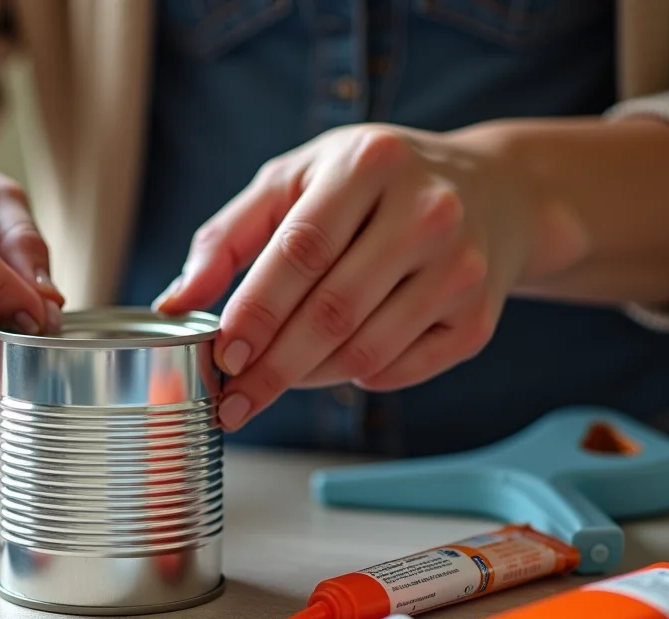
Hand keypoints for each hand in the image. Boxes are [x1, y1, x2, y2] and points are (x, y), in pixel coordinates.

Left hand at [154, 124, 584, 429]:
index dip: (257, 310)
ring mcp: (461, 267)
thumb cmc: (371, 186)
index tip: (222, 356)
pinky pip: (402, 370)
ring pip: (367, 351)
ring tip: (277, 379)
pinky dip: (357, 378)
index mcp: (369, 164)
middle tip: (232, 403)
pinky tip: (340, 361)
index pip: (302, 250)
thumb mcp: (297, 180)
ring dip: (309, 378)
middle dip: (273, 368)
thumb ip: (228, 235)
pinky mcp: (479, 316)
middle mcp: (426, 211)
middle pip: (334, 311)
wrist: (492, 191)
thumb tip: (176, 302)